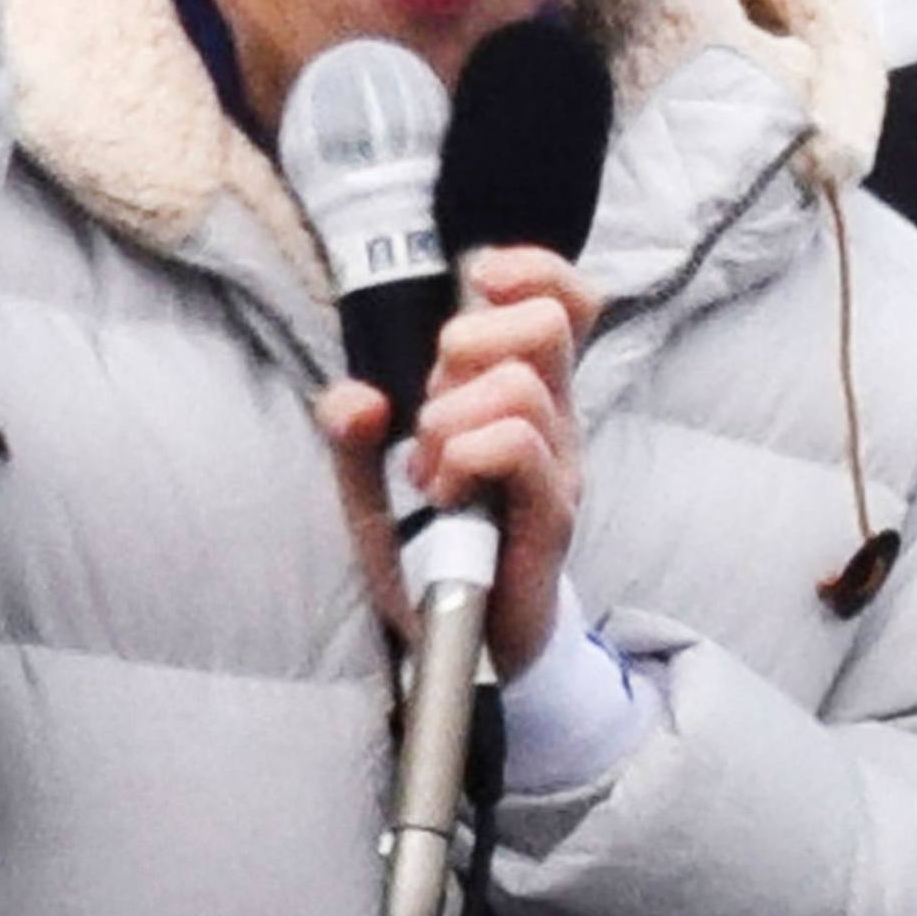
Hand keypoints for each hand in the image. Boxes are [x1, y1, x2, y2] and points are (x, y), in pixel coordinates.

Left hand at [312, 246, 599, 675]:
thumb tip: (353, 398)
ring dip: (449, 419)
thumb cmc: (428, 555)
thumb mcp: (371, 487)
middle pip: (547, 324)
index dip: (532, 269)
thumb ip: (351, 436)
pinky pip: (517, 446)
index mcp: (523, 397)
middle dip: (469, 343)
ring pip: (520, 387)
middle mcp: (555, 423)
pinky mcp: (553, 515)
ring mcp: (559, 468)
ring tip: (428, 471)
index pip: (565, 303)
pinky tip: (444, 495)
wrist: (461, 646)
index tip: (478, 278)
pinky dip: (465, 457)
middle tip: (432, 405)